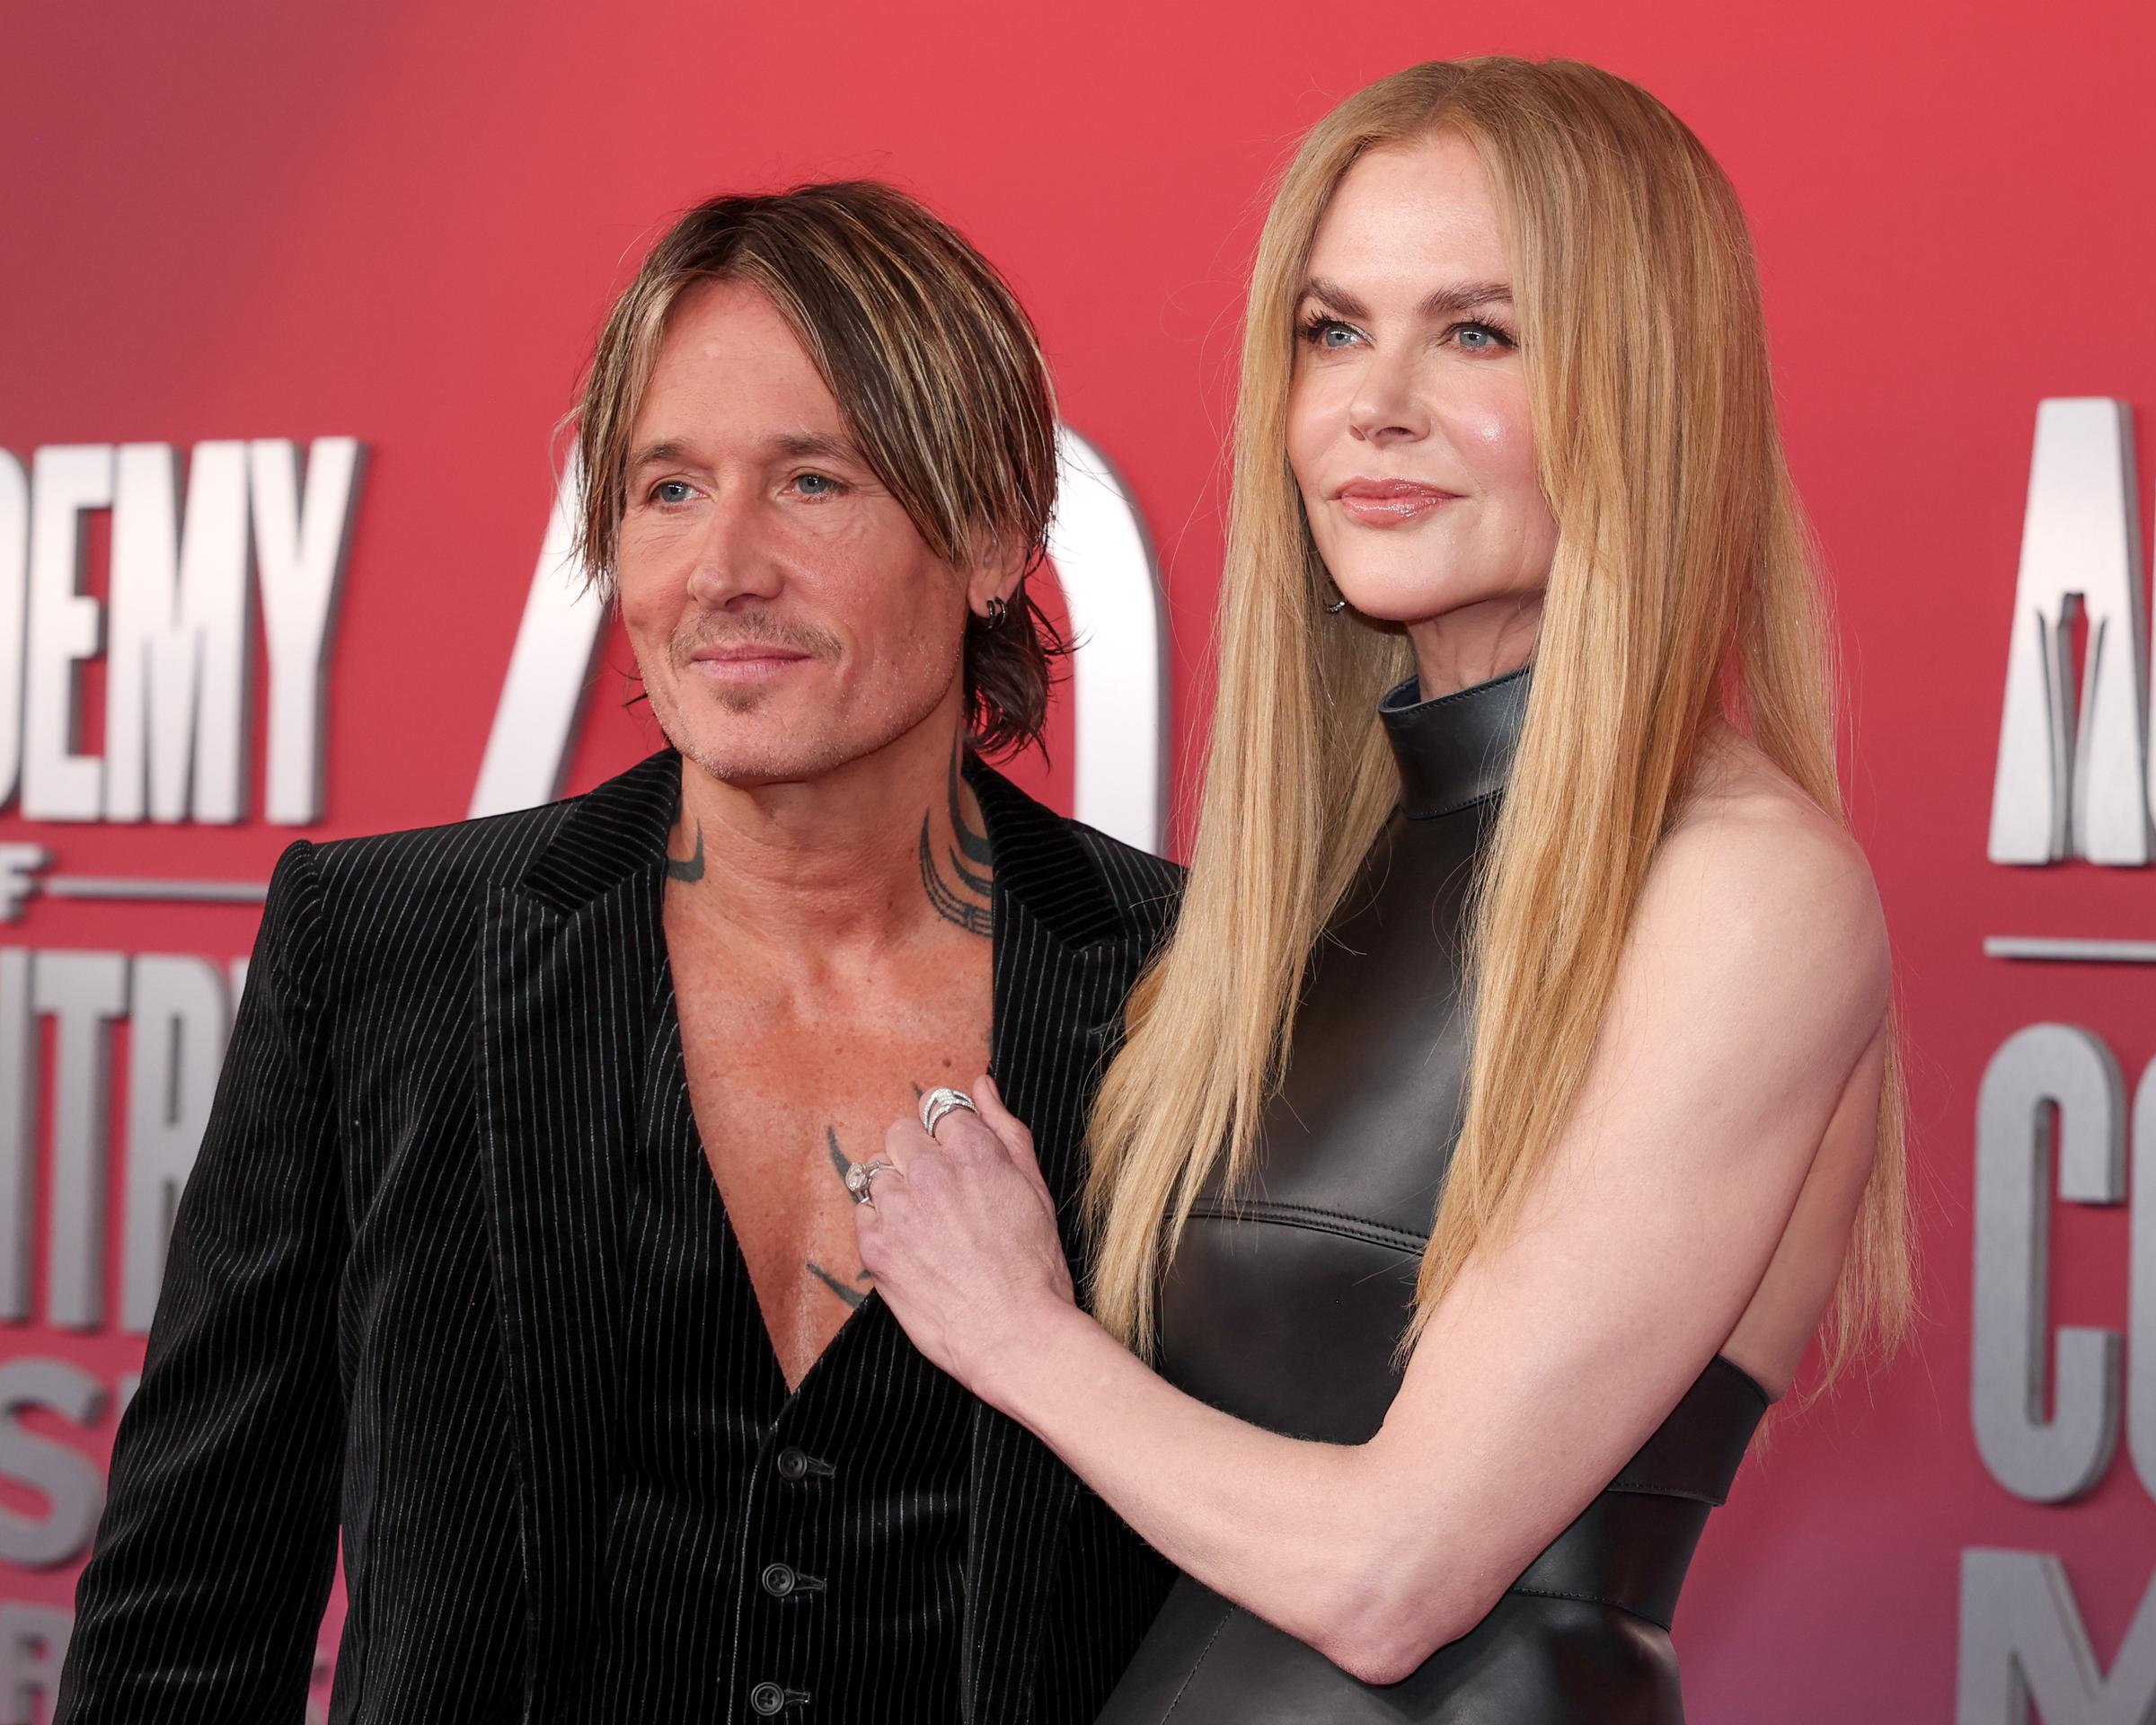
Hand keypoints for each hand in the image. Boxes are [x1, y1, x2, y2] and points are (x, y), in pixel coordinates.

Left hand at [854, 1074, 1078, 1398]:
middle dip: (916, 1155)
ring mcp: (898, 1208)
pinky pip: (861, 1212)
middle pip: (900, 1132)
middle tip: (939, 1192)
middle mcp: (930, 1171)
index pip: (938, 1108)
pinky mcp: (875, 1246)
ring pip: (875, 1170)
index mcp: (974, 1150)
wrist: (1014, 1334)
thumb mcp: (1034, 1186)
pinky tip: (910, 1245)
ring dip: (895, 1188)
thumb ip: (1004, 1128)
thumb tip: (982, 1084)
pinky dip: (880, 1223)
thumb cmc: (1033, 1265)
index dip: (948, 1135)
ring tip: (923, 1222)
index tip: (955, 1158)